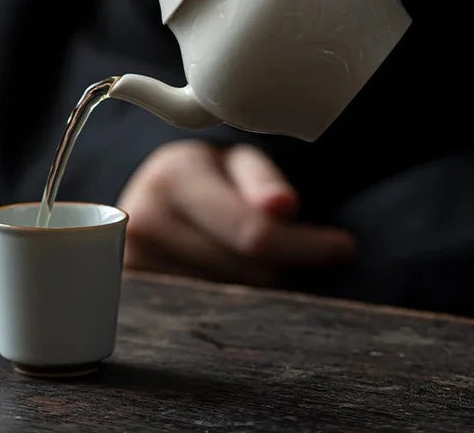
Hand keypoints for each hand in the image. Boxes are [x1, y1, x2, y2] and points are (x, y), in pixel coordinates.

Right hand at [117, 140, 354, 285]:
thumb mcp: (241, 163)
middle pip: (241, 271)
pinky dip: (221, 298)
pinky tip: (221, 274)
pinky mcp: (130, 286)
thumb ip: (262, 181)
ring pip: (221, 298)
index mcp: (174, 174)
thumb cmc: (212, 175)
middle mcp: (142, 215)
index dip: (302, 246)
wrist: (161, 192)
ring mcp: (129, 256)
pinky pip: (195, 312)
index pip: (251, 231)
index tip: (344, 249)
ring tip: (242, 255)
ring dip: (248, 284)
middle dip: (275, 265)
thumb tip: (283, 206)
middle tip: (282, 248)